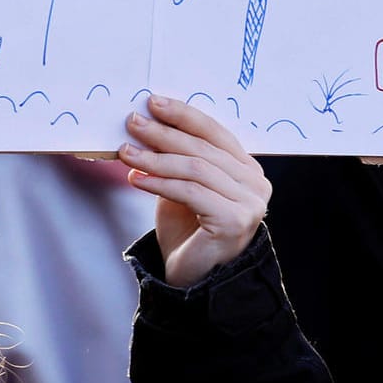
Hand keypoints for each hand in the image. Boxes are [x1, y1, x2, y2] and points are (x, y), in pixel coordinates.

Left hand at [119, 95, 270, 288]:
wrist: (192, 280)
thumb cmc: (187, 232)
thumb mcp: (181, 186)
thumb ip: (176, 158)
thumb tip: (147, 122)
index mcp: (247, 169)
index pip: (215, 132)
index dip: (184, 115)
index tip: (153, 103)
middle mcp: (255, 183)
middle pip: (204, 148)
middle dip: (164, 133)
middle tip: (133, 123)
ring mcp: (249, 203)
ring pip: (196, 168)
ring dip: (155, 158)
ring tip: (126, 152)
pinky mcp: (234, 221)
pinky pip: (190, 192)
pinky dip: (159, 182)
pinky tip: (135, 178)